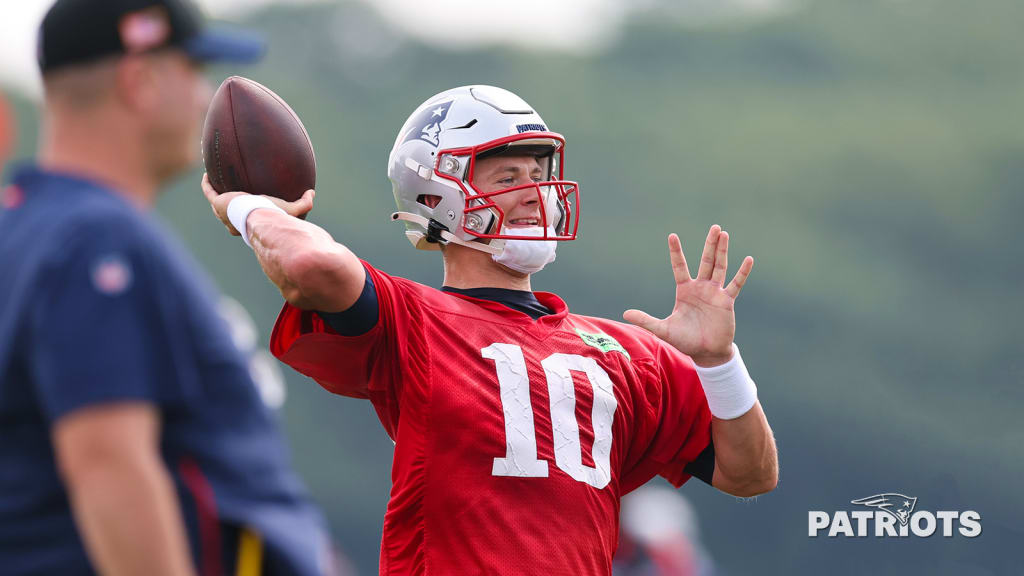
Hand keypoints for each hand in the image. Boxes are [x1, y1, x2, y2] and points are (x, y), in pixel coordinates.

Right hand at [201, 173, 314, 235]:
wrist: (258, 215)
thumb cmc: (274, 215)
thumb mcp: (291, 209)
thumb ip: (304, 203)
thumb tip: (312, 193)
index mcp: (249, 226)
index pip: (246, 223)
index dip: (247, 217)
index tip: (250, 207)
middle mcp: (233, 222)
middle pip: (229, 215)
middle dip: (229, 207)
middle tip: (233, 195)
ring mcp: (223, 213)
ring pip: (217, 203)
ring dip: (216, 194)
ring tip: (217, 183)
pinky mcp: (217, 203)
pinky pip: (209, 192)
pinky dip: (208, 184)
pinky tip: (208, 174)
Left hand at [623, 225, 753, 366]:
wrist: (705, 353)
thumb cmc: (685, 340)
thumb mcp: (663, 329)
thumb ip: (646, 320)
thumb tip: (625, 314)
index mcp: (685, 290)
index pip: (679, 266)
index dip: (676, 251)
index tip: (672, 235)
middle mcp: (701, 287)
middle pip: (706, 260)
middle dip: (710, 244)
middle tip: (715, 227)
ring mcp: (715, 293)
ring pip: (719, 267)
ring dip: (722, 251)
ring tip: (724, 234)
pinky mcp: (727, 301)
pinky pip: (736, 284)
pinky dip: (742, 272)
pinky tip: (748, 259)